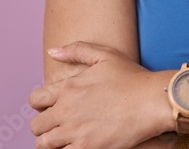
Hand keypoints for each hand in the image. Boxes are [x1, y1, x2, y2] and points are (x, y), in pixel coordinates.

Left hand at [29, 41, 170, 148]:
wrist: (152, 100)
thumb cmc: (132, 77)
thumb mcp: (105, 55)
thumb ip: (76, 50)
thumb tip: (52, 52)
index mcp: (68, 87)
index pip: (35, 99)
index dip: (39, 105)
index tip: (49, 108)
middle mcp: (66, 110)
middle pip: (36, 126)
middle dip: (44, 127)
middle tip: (57, 127)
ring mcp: (75, 131)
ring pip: (44, 144)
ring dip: (51, 143)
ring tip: (64, 140)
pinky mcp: (87, 148)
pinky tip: (76, 146)